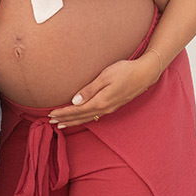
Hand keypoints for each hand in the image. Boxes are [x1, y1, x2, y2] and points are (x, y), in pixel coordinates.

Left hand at [48, 55, 162, 128]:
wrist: (145, 74)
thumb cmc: (125, 71)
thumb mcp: (105, 76)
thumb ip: (89, 89)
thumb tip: (74, 102)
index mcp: (101, 101)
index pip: (77, 110)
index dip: (63, 113)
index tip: (50, 114)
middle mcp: (105, 108)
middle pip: (81, 117)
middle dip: (65, 119)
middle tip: (51, 122)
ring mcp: (110, 108)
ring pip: (88, 118)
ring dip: (74, 121)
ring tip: (62, 124)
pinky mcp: (114, 106)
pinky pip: (95, 116)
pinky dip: (84, 118)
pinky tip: (82, 118)